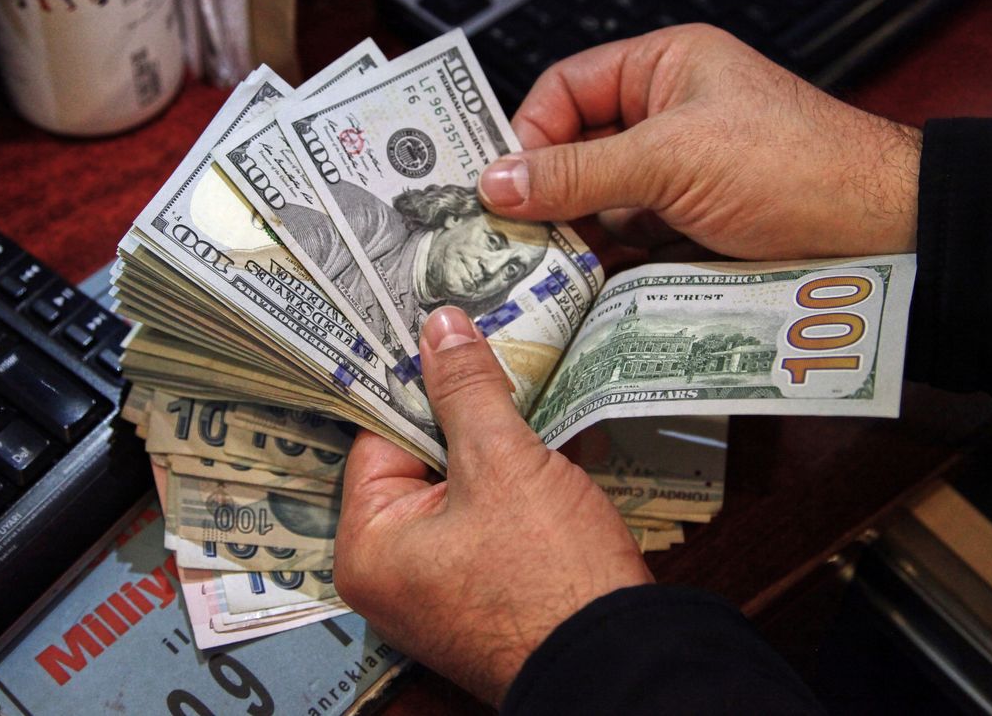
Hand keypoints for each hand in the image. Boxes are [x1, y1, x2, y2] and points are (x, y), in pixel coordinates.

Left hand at [334, 307, 651, 705]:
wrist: (622, 663)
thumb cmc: (550, 576)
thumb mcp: (503, 463)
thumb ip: (466, 390)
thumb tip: (440, 327)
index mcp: (369, 549)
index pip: (380, 437)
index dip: (419, 385)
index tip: (447, 337)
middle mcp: (393, 575)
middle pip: (420, 461)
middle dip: (464, 415)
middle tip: (493, 357)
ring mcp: (441, 588)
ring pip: (461, 487)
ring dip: (498, 447)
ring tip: (528, 398)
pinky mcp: (486, 591)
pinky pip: (488, 519)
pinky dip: (516, 486)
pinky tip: (550, 451)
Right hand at [481, 24, 921, 259]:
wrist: (879, 234)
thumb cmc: (798, 165)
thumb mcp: (672, 158)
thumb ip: (579, 170)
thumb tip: (499, 181)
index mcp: (664, 67)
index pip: (566, 87)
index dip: (528, 131)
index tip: (501, 181)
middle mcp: (667, 115)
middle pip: (576, 148)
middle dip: (545, 191)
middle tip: (509, 233)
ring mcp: (679, 174)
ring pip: (600, 201)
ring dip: (574, 233)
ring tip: (544, 266)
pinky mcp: (691, 225)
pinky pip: (630, 239)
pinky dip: (606, 261)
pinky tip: (586, 284)